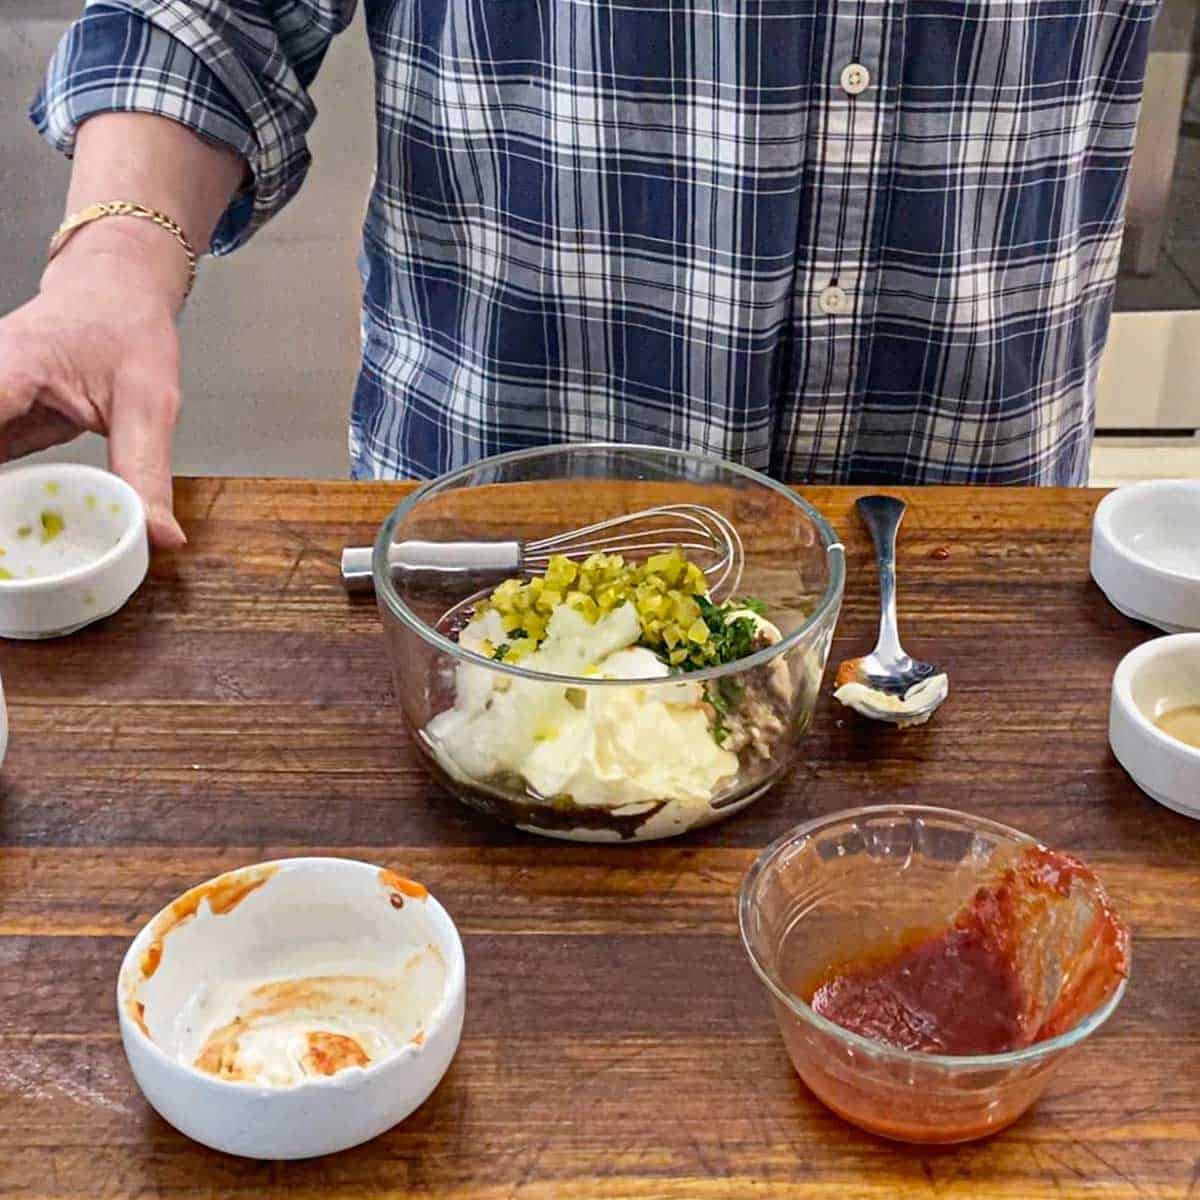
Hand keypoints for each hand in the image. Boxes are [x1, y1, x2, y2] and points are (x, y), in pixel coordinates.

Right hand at [0, 221, 187, 547]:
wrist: (114, 290)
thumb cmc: (126, 327)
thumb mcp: (149, 401)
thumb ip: (147, 470)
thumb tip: (161, 535)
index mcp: (8, 367)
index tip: (11, 512)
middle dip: (5, 499)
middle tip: (21, 552)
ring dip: (8, 500)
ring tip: (24, 549)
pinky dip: (8, 496)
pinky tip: (21, 531)